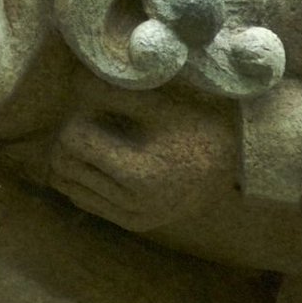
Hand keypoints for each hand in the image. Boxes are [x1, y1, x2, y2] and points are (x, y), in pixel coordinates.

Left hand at [49, 74, 238, 231]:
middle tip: (96, 119)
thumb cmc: (202, 125)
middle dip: (72, 137)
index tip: (99, 106)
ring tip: (101, 139)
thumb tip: (74, 79)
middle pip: (63, 164)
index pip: (73, 141)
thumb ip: (115, 93)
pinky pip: (84, 200)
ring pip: (68, 185)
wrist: (238, 166)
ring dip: (74, 158)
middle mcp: (132, 203)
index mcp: (139, 173)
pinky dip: (85, 178)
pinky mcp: (132, 222)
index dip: (80, 116)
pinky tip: (105, 159)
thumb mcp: (162, 104)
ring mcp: (131, 217)